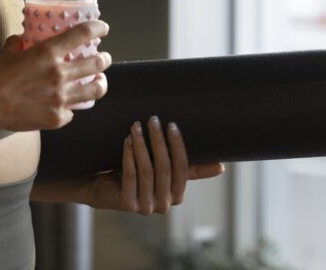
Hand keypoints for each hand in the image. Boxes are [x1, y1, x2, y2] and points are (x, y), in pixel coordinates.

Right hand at [0, 20, 111, 133]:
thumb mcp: (7, 53)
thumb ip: (18, 43)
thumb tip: (21, 39)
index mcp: (48, 53)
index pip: (83, 34)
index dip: (98, 28)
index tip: (103, 28)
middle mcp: (59, 74)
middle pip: (97, 63)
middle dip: (104, 58)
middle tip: (103, 58)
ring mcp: (61, 98)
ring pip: (95, 90)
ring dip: (100, 83)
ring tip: (99, 81)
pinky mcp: (57, 117)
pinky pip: (72, 111)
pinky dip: (71, 107)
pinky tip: (66, 105)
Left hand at [85, 116, 224, 213]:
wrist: (103, 189)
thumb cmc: (137, 175)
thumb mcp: (163, 170)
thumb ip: (189, 169)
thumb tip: (221, 167)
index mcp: (177, 195)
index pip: (182, 168)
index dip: (178, 146)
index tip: (171, 124)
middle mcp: (164, 205)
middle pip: (164, 168)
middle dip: (158, 141)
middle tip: (153, 119)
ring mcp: (145, 207)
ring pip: (147, 170)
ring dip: (141, 145)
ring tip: (135, 125)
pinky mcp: (126, 204)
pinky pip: (130, 175)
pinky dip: (129, 155)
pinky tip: (127, 140)